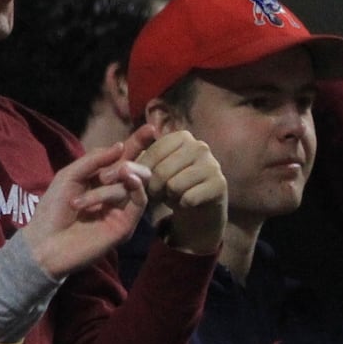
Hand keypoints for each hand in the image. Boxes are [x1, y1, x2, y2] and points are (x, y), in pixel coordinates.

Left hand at [21, 125, 155, 276]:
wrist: (46, 242)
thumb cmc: (53, 209)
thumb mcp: (70, 175)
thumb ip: (94, 159)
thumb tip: (121, 145)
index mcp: (102, 177)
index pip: (125, 156)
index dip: (138, 142)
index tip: (152, 127)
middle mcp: (116, 192)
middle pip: (137, 168)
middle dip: (126, 163)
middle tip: (102, 176)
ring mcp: (122, 209)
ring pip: (134, 183)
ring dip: (109, 184)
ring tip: (82, 200)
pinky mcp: (126, 225)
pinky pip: (138, 201)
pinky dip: (132, 189)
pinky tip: (124, 181)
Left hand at [139, 130, 225, 254]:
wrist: (199, 207)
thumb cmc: (171, 183)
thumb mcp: (153, 170)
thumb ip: (138, 165)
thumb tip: (122, 169)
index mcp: (181, 136)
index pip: (152, 153)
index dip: (142, 172)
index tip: (142, 182)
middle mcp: (199, 146)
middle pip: (162, 170)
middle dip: (154, 187)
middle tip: (157, 193)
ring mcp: (212, 164)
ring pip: (174, 185)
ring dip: (168, 196)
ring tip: (173, 195)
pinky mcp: (219, 184)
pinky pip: (189, 198)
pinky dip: (182, 204)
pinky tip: (186, 202)